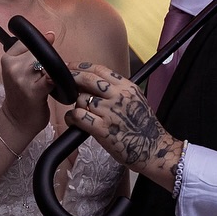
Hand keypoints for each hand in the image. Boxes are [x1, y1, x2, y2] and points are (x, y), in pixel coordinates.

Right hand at [0, 35, 54, 144]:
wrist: (17, 121)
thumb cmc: (22, 96)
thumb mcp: (22, 70)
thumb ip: (33, 52)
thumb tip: (50, 34)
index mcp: (7, 59)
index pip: (28, 42)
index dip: (38, 51)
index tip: (38, 64)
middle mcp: (12, 67)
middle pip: (39, 52)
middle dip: (46, 63)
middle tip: (43, 78)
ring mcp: (22, 79)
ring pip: (46, 63)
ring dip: (52, 72)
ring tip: (48, 84)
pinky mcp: (33, 91)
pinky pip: (50, 77)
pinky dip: (56, 79)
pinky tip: (55, 85)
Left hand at [67, 63, 183, 191]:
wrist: (154, 149)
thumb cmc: (145, 128)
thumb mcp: (136, 100)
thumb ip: (119, 90)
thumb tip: (98, 83)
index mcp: (127, 87)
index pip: (99, 69)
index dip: (81, 67)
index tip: (72, 67)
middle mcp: (118, 96)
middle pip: (87, 79)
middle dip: (72, 78)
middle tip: (62, 82)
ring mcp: (110, 112)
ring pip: (81, 99)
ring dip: (75, 104)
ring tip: (78, 110)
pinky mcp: (102, 129)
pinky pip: (79, 116)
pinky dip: (72, 117)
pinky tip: (73, 120)